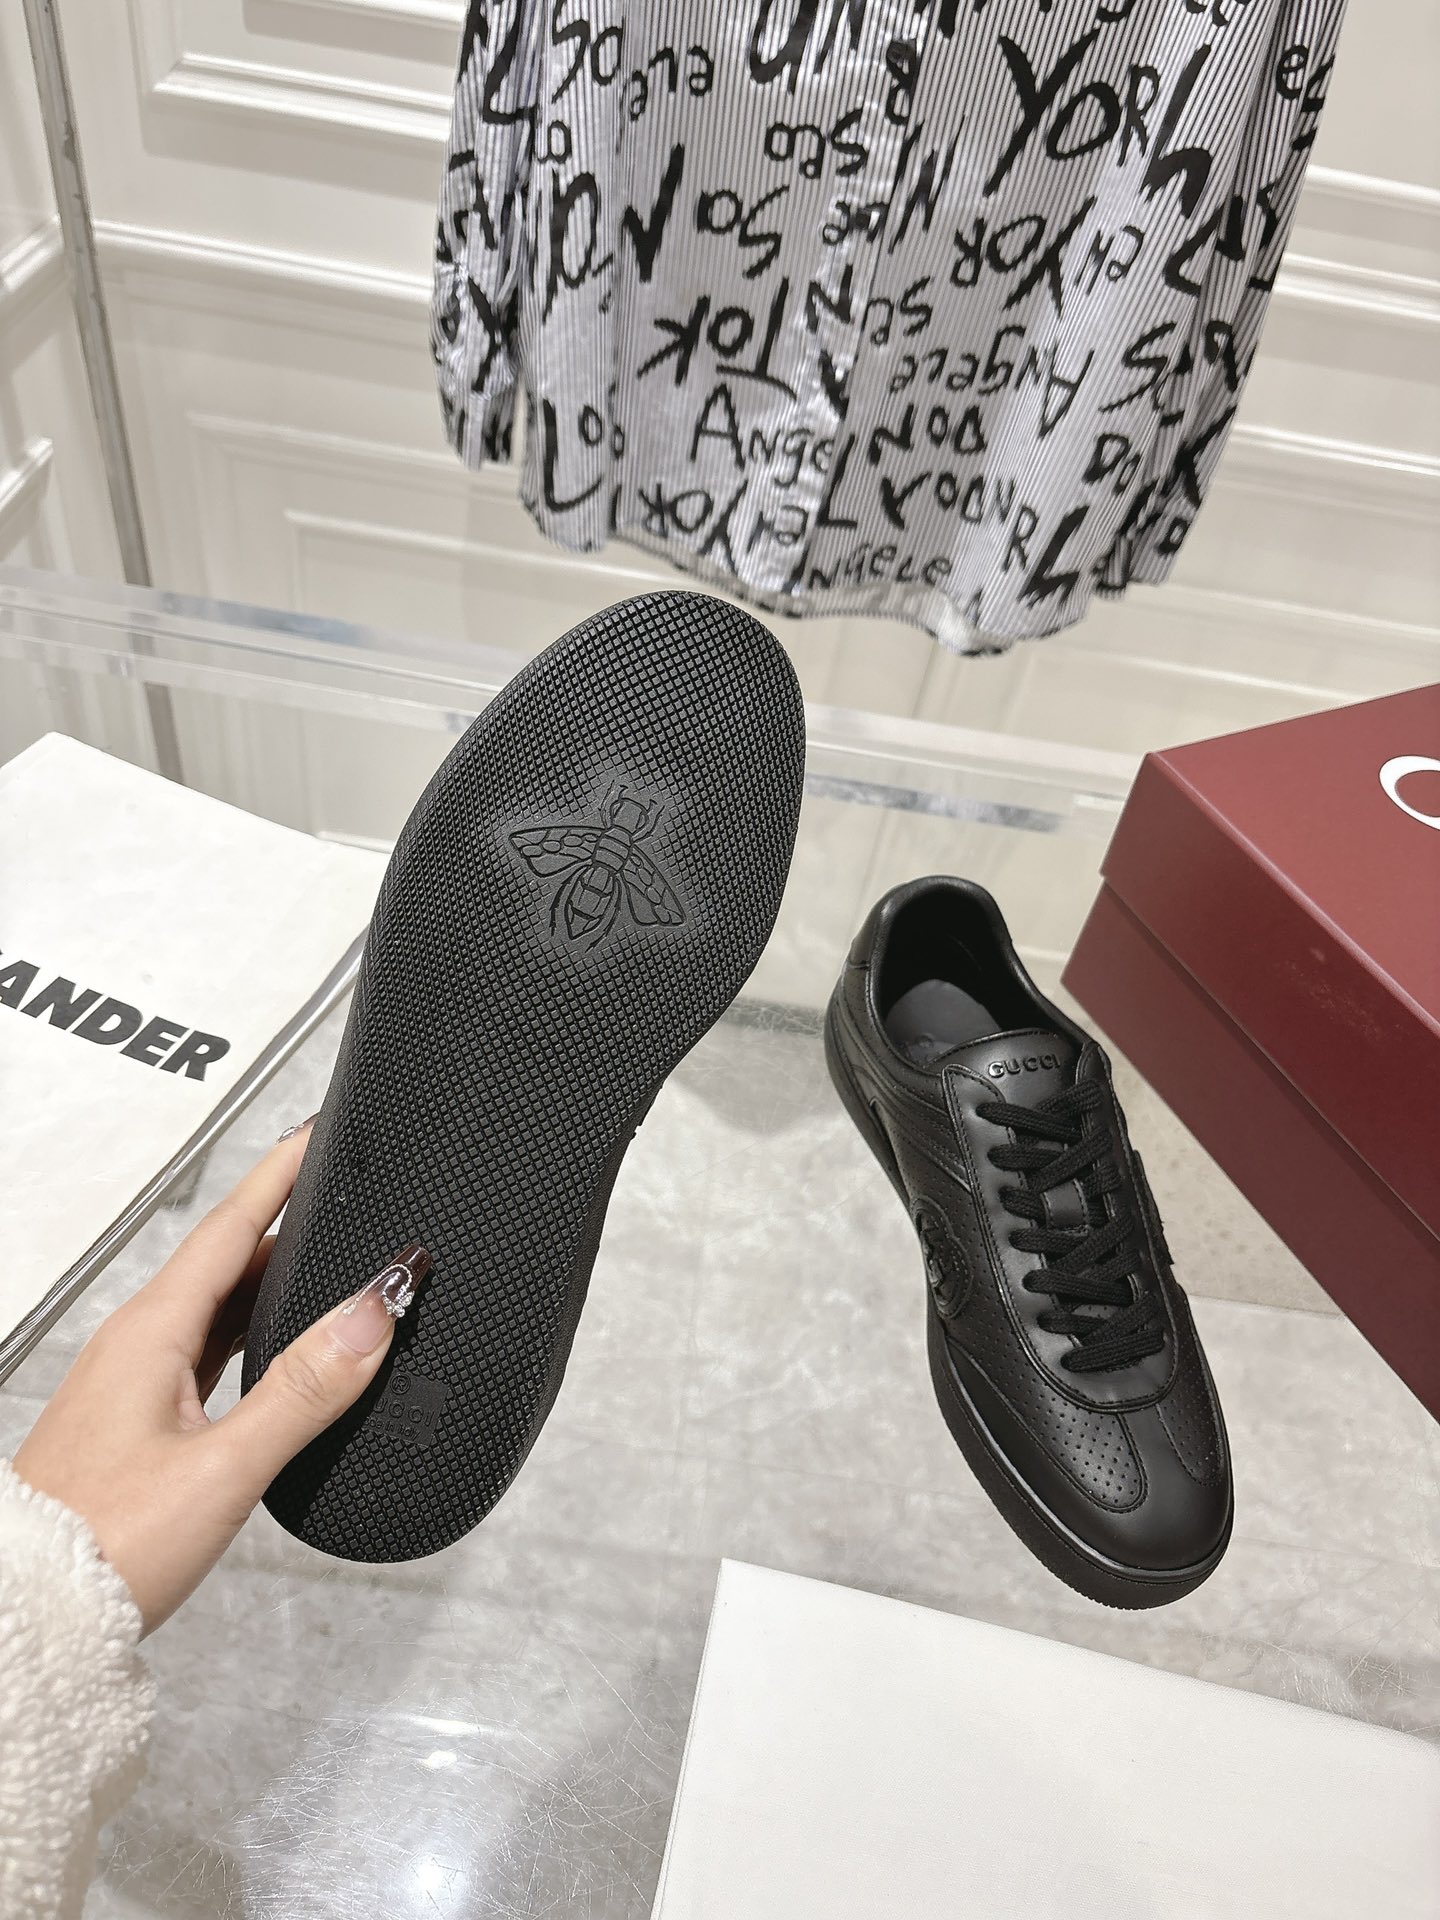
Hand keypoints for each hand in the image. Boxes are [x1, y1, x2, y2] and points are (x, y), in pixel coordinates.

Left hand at [12, 1121, 429, 1634]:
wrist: (29, 1616)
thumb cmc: (102, 1547)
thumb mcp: (224, 1467)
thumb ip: (305, 1388)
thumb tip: (372, 1312)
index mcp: (150, 1334)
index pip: (229, 1225)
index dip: (278, 1176)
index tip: (316, 1134)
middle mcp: (136, 1346)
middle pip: (227, 1261)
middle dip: (290, 1228)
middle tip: (347, 1202)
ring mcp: (132, 1384)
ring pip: (215, 1310)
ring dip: (272, 1286)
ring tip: (329, 1273)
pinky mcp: (137, 1423)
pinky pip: (204, 1352)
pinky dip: (249, 1337)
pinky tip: (275, 1359)